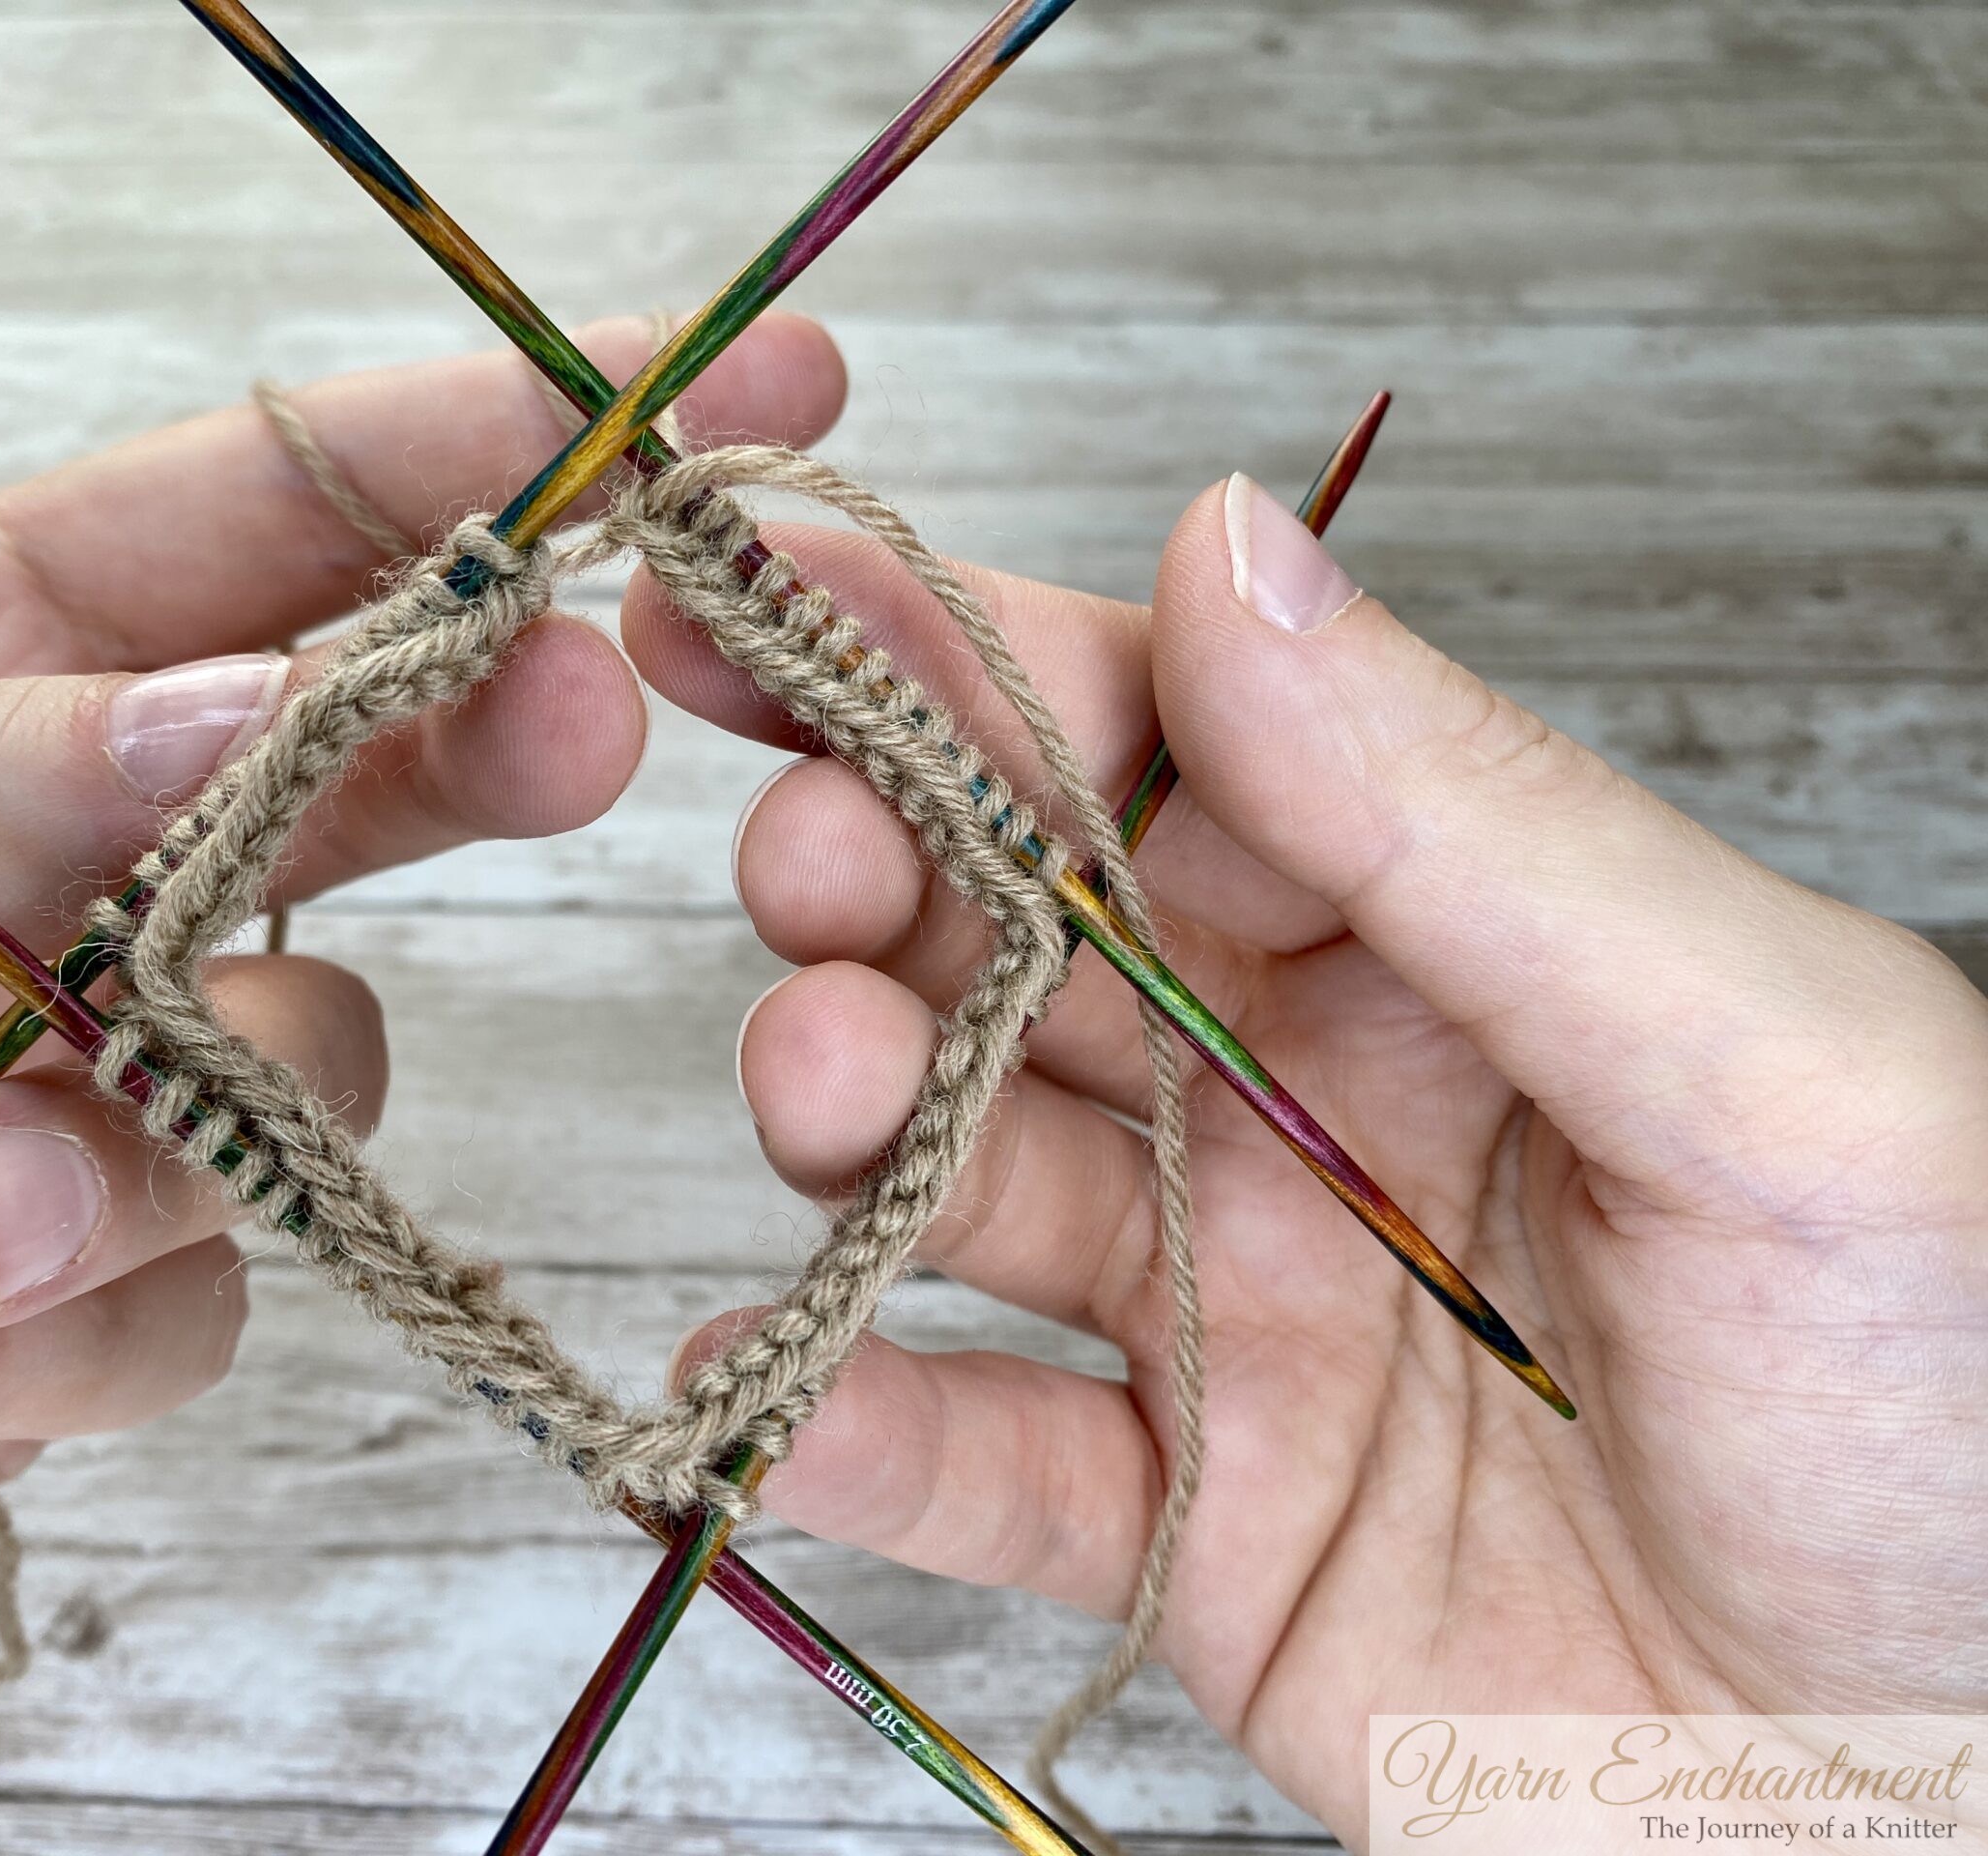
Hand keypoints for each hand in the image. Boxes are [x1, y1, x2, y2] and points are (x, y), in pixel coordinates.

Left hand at [0, 316, 847, 1674]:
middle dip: (491, 745)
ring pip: (298, 1090)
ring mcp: (63, 1098)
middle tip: (577, 729)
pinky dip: (38, 1333)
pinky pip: (179, 1313)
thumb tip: (258, 720)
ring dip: (134, 1151)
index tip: (733, 389)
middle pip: (375, 780)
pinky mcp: (33, 1322)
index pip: (275, 520)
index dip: (513, 444)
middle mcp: (50, 875)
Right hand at [637, 475, 1987, 1843]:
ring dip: (857, 1118)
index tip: (790, 592)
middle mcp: (1299, 1101)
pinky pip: (982, 1459)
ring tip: (823, 1085)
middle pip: (1020, 945)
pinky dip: (853, 1421)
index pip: (1164, 749)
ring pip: (970, 1174)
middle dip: (879, 876)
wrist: (1952, 1795)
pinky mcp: (1183, 1524)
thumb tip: (1233, 553)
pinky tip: (758, 1386)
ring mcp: (1225, 1308)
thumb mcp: (1768, 1072)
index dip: (968, 660)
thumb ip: (1477, 823)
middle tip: (801, 858)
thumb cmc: (1958, 1418)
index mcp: (1441, 944)